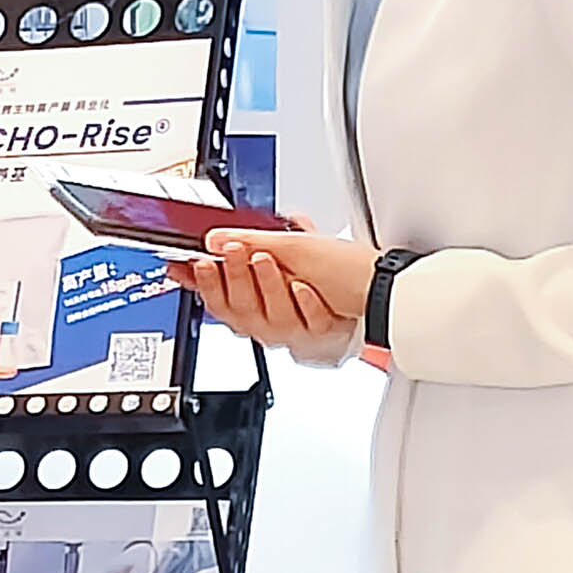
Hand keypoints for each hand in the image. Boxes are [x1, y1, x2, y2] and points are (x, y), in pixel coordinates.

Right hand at [179, 224, 367, 367]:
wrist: (370, 294)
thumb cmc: (328, 273)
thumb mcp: (287, 250)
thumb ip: (248, 244)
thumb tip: (211, 239)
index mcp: (257, 302)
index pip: (220, 300)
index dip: (207, 283)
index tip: (202, 263)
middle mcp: (271, 319)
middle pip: (242, 308)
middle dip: (235, 275)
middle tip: (233, 250)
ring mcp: (295, 329)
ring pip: (273, 317)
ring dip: (268, 284)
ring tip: (266, 258)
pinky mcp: (321, 333)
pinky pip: (310, 322)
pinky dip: (306, 303)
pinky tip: (303, 287)